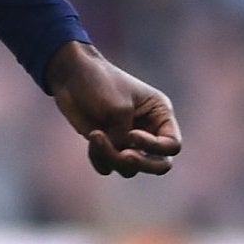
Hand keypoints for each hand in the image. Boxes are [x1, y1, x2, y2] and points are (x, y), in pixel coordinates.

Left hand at [45, 42, 180, 176]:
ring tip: (95, 135)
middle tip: (124, 156)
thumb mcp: (118, 109)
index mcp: (160, 113)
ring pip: (129, 168)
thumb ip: (123, 138)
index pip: (171, 145)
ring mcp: (128, 140)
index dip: (154, 147)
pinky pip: (109, 167)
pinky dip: (99, 158)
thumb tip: (120, 159)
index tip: (131, 134)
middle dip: (141, 163)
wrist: (71, 75)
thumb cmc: (100, 83)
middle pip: (159, 164)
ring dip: (112, 156)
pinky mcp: (108, 146)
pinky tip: (91, 139)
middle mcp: (148, 130)